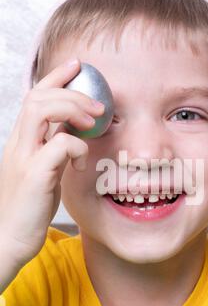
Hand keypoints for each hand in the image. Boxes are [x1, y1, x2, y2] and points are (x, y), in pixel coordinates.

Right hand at [0, 58, 103, 268]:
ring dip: (73, 109)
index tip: (77, 65)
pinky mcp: (34, 175)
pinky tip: (82, 161)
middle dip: (72, 92)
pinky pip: (58, 145)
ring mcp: (24, 158)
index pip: (34, 96)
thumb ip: (55, 150)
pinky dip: (77, 147)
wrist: (10, 240)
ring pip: (41, 110)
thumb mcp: (45, 172)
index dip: (55, 76)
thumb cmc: (31, 207)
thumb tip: (76, 133)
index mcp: (21, 141)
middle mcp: (18, 144)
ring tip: (94, 122)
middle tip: (99, 106)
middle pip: (38, 96)